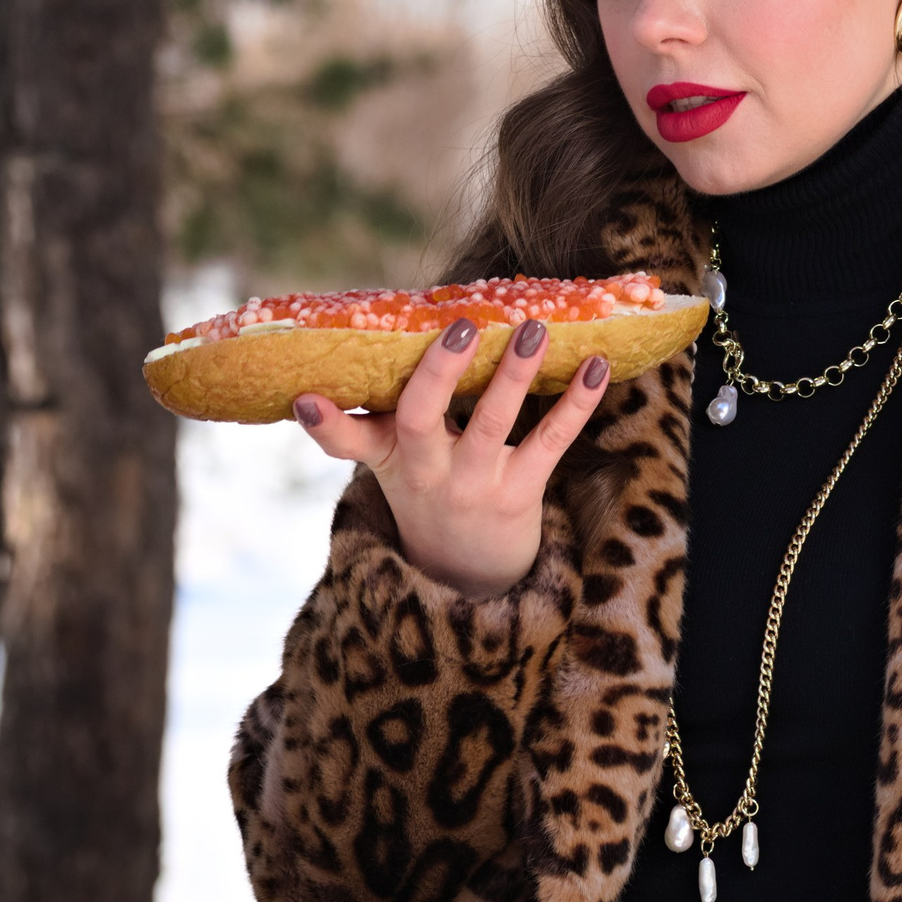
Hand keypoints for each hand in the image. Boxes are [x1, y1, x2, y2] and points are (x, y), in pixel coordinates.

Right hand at [291, 318, 610, 600]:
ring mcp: (474, 485)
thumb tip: (369, 332)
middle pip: (420, 418)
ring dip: (514, 373)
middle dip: (439, 371)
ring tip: (534, 328)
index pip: (346, 442)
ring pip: (492, 424)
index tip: (305, 397)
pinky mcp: (520, 494)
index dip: (324, 422)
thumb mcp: (390, 459)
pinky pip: (551, 443)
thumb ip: (375, 412)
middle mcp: (425, 472)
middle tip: (463, 325)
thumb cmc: (428, 490)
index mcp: (388, 455)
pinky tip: (596, 365)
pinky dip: (576, 403)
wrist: (466, 576)